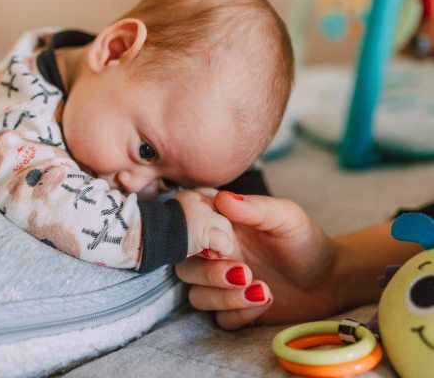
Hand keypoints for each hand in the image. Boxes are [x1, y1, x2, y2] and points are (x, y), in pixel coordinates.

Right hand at [176, 191, 338, 329]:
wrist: (330, 280)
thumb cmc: (306, 241)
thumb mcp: (286, 217)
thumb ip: (255, 208)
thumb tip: (222, 198)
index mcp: (220, 226)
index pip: (185, 227)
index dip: (194, 235)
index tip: (223, 241)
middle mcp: (215, 254)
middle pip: (184, 266)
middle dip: (209, 273)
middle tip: (244, 272)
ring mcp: (221, 284)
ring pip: (197, 296)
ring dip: (225, 297)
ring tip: (262, 289)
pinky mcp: (233, 309)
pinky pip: (219, 318)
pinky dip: (238, 313)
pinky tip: (265, 302)